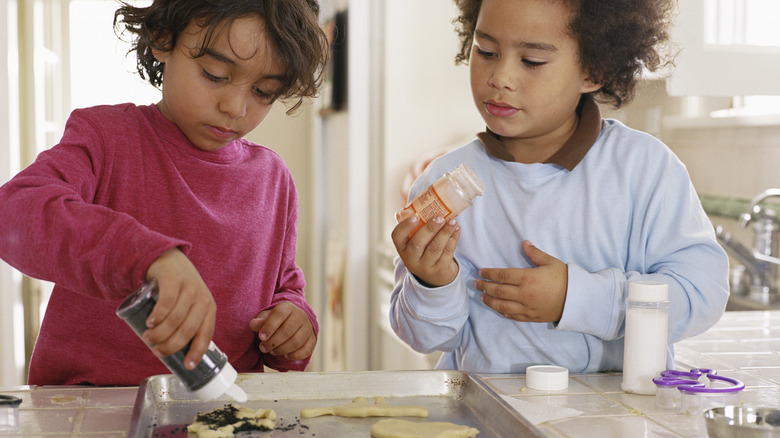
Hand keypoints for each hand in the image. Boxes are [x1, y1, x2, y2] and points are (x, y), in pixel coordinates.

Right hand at [143, 248, 216, 369]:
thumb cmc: (179, 290)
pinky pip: (167, 302)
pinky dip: (158, 316)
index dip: (197, 352)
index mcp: (209, 309)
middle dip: (171, 346)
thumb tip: (176, 356)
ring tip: (148, 338)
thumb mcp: (189, 306)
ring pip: (175, 319)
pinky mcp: (174, 280)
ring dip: (160, 333)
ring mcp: (189, 288)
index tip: (187, 366)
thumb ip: (186, 325)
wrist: (169, 260)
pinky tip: (149, 322)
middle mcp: (202, 299)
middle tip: (156, 351)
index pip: (206, 335)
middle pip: (188, 330)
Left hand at [249, 301, 315, 360]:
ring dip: (281, 350)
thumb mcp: (266, 317)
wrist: (292, 321)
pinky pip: (306, 350)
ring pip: (296, 342)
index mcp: (288, 307)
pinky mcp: (312, 339)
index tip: (261, 337)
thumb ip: (259, 321)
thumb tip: (253, 324)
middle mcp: (300, 315)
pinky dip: (294, 355)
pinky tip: (285, 355)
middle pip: (287, 330)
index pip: (279, 315)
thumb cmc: (276, 320)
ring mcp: (308, 327)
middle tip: (263, 348)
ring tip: (272, 351)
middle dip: (273, 342)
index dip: (269, 327)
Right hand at [391, 215, 460, 286]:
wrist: (435, 276)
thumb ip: (417, 226)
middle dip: (430, 229)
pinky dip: (453, 239)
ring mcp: (425, 266)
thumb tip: (424, 201)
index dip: (405, 226)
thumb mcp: (415, 242)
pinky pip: (447, 253)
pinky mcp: (440, 270)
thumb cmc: (424, 251)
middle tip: (440, 218)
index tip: (415, 216)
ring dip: (445, 232)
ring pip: (435, 248)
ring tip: (453, 221)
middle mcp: (411, 259)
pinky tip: (456, 230)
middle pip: (418, 243)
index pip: (397, 236)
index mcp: (402, 247)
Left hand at [475, 241, 567, 322]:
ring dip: (489, 300)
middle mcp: (524, 294)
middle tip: (476, 283)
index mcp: (527, 278)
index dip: (489, 273)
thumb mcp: (550, 262)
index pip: (502, 275)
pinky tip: (497, 308)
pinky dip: (502, 311)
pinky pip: (512, 315)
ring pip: (502, 305)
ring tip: (482, 296)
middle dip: (485, 286)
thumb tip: (524, 243)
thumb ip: (534, 253)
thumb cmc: (565, 278)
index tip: (481, 271)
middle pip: (498, 291)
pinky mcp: (530, 316)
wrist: (577, 300)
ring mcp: (526, 307)